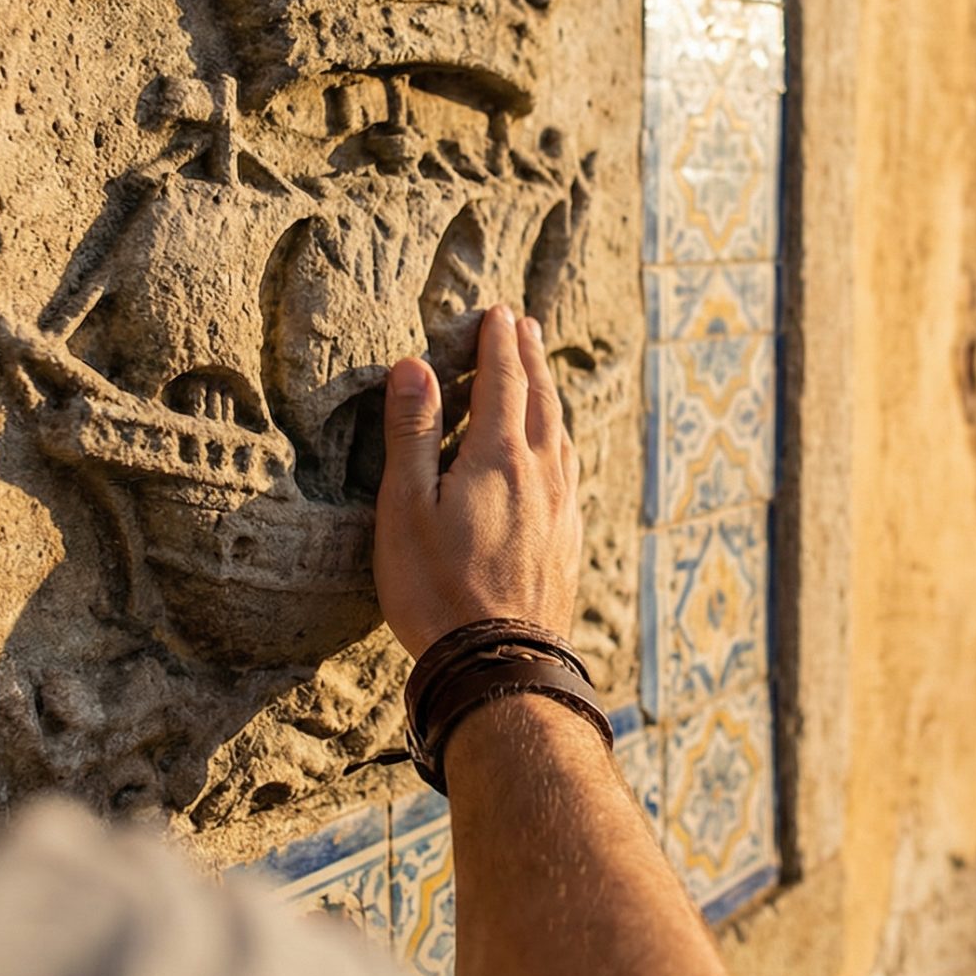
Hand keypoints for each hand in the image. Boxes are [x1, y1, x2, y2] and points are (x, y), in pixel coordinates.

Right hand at [374, 304, 582, 659]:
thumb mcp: (405, 508)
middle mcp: (543, 473)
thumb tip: (415, 365)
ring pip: (561, 433)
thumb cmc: (438, 589)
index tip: (499, 312)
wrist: (500, 664)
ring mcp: (562, 508)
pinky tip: (557, 451)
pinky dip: (560, 438)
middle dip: (530, 358)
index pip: (504, 380)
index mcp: (501, 456)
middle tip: (524, 325)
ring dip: (549, 395)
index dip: (499, 342)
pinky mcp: (568, 540)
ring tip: (540, 376)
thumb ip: (412, 433)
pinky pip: (570, 469)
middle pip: (542, 399)